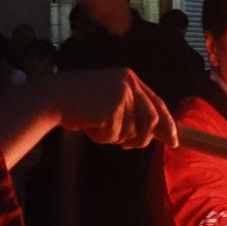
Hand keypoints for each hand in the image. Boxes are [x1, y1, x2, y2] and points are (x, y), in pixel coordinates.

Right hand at [55, 69, 177, 148]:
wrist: (52, 98)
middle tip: (129, 147)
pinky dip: (101, 138)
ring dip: (115, 138)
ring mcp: (121, 95)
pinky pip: (114, 136)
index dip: (167, 124)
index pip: (158, 103)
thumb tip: (156, 134)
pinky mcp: (112, 109)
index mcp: (130, 78)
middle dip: (142, 139)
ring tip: (97, 127)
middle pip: (151, 121)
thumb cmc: (79, 103)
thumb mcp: (109, 99)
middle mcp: (129, 83)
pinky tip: (88, 126)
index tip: (174, 141)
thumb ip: (131, 111)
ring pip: (132, 132)